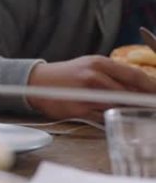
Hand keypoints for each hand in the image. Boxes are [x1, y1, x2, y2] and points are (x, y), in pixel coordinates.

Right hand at [27, 55, 155, 120]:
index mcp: (99, 63)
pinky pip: (103, 118)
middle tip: (150, 107)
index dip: (151, 88)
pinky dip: (111, 119)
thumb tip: (139, 88)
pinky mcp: (79, 109)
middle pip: (129, 93)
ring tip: (133, 114)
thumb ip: (112, 75)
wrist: (37, 81)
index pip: (135, 76)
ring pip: (118, 106)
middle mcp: (94, 76)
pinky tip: (113, 118)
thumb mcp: (89, 67)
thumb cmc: (67, 75)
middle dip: (142, 102)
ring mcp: (86, 93)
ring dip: (127, 111)